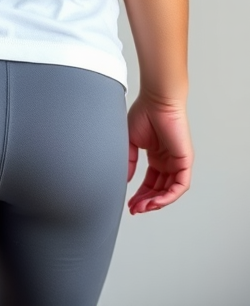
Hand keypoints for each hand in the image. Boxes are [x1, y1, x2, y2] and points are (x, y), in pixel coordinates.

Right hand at [127, 92, 193, 213]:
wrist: (156, 100)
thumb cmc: (144, 112)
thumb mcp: (131, 142)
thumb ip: (129, 162)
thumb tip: (125, 180)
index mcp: (157, 156)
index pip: (151, 183)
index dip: (141, 195)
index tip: (130, 203)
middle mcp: (168, 161)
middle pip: (160, 190)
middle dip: (147, 202)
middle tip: (135, 209)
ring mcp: (177, 162)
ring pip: (170, 191)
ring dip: (156, 202)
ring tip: (142, 207)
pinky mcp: (185, 161)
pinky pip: (180, 185)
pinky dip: (169, 196)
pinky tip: (156, 201)